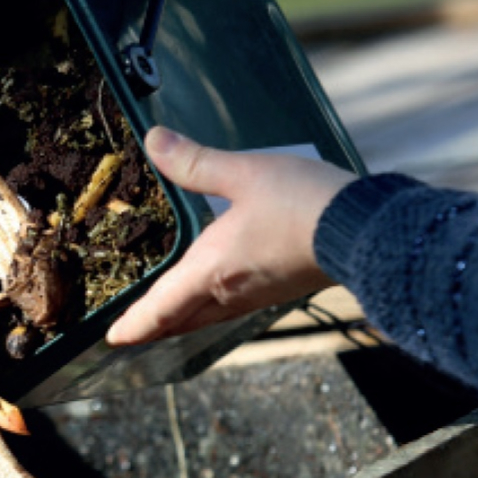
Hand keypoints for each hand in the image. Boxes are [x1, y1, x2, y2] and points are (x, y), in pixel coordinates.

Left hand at [107, 127, 355, 345]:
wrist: (364, 231)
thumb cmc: (302, 202)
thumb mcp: (244, 172)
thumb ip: (196, 161)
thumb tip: (154, 140)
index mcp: (212, 268)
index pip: (161, 307)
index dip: (134, 324)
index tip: (114, 337)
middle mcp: (231, 290)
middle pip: (183, 319)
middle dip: (155, 326)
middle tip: (134, 332)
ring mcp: (259, 293)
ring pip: (210, 315)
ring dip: (184, 318)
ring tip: (170, 316)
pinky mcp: (282, 287)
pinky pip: (235, 305)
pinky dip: (214, 307)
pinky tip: (221, 292)